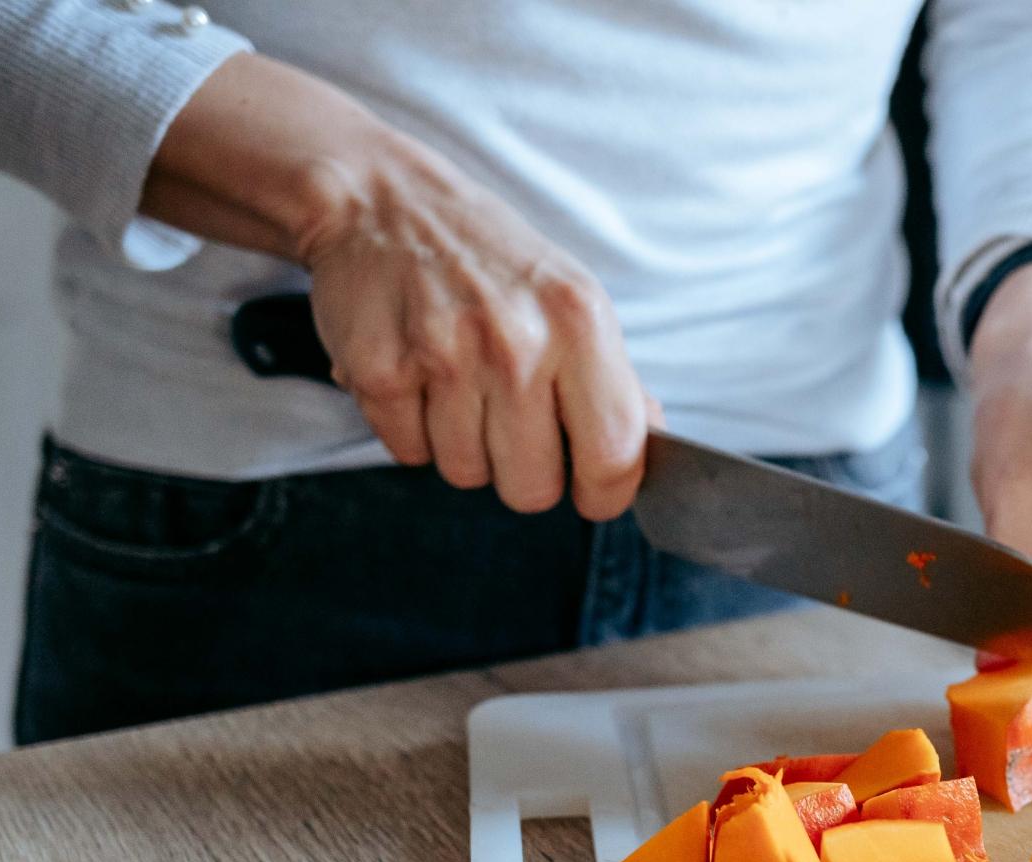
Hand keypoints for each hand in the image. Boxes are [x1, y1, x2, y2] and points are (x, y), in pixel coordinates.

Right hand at [145, 55, 650, 516]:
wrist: (380, 199)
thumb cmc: (487, 256)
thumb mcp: (572, 298)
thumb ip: (615, 379)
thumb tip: (651, 445)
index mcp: (579, 321)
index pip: (613, 457)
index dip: (604, 491)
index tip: (590, 486)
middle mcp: (516, 341)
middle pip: (533, 490)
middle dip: (523, 471)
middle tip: (510, 419)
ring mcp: (444, 357)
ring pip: (468, 475)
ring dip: (463, 446)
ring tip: (458, 383)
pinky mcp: (380, 372)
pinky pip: (409, 453)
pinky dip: (412, 429)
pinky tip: (418, 376)